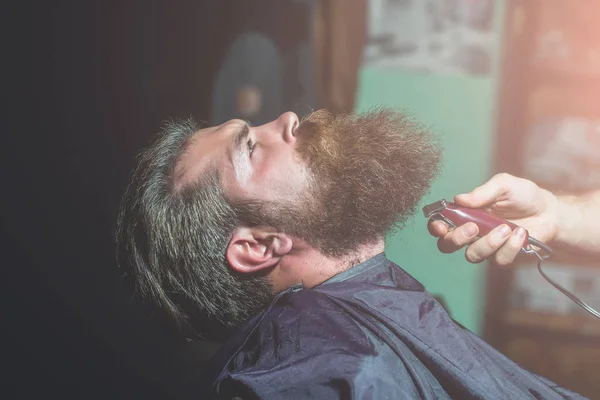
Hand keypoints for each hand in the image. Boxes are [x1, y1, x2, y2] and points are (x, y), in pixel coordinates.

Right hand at [428, 173, 558, 265]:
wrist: (550, 211)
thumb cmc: (523, 195)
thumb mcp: (504, 185)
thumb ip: (482, 192)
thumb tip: (459, 199)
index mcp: (465, 213)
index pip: (441, 224)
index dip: (436, 227)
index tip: (441, 225)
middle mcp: (471, 232)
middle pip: (447, 245)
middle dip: (456, 239)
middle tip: (473, 228)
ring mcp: (486, 246)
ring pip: (472, 255)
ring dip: (489, 243)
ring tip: (506, 228)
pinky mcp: (502, 256)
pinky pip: (498, 260)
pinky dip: (510, 247)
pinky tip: (521, 233)